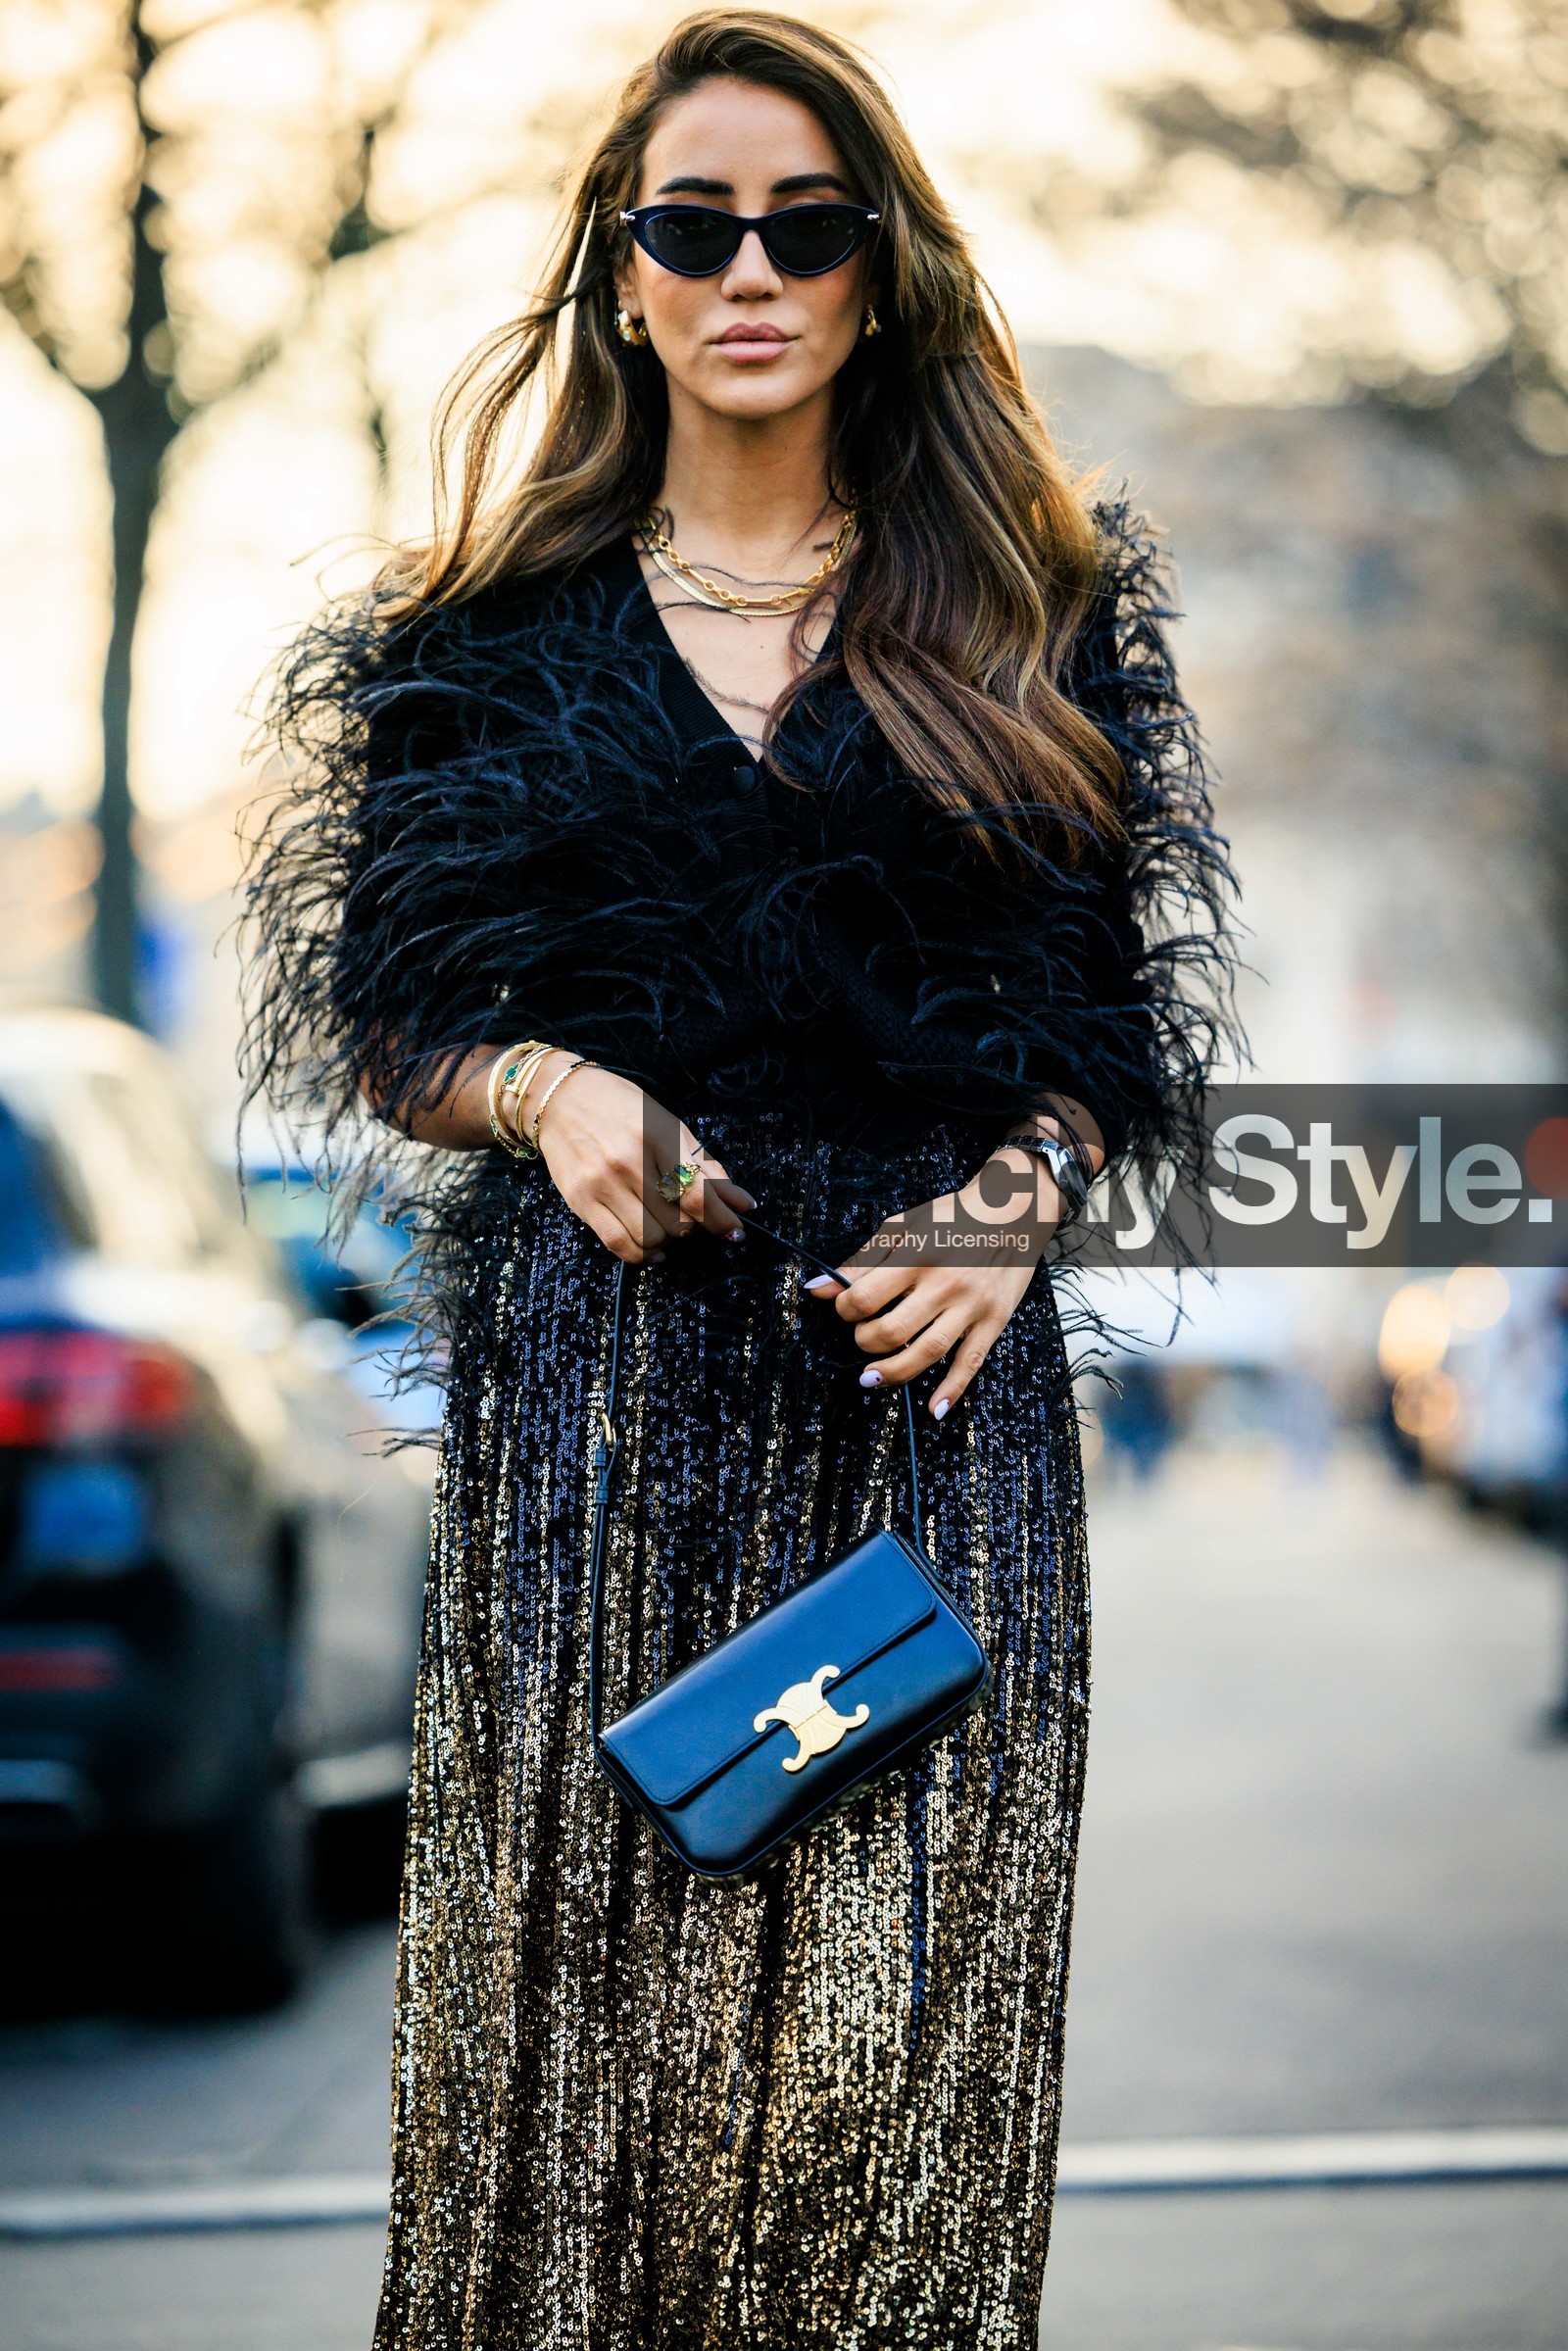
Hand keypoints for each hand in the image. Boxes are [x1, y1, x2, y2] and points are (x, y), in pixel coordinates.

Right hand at [522, 1053, 753, 1264]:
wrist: (560, 1100)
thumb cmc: (621, 1109)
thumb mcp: (668, 1125)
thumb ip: (705, 1165)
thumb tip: (741, 1201)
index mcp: (657, 1137)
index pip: (698, 1194)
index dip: (722, 1220)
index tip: (736, 1232)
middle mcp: (629, 1162)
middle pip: (678, 1221)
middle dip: (694, 1225)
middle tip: (689, 1214)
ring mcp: (602, 1184)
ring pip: (651, 1237)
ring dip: (668, 1239)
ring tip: (666, 1224)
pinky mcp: (581, 1201)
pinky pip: (618, 1244)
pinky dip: (642, 1254)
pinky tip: (652, 1248)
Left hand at [803, 1150, 1064, 1417]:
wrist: (1012, 1211)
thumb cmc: (951, 1217)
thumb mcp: (902, 1227)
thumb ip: (861, 1260)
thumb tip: (817, 1288)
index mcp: (916, 1255)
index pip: (866, 1298)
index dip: (845, 1309)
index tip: (846, 1309)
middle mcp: (945, 1283)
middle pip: (892, 1330)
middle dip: (865, 1340)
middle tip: (863, 1336)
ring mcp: (972, 1305)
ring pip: (928, 1351)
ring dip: (894, 1372)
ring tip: (871, 1377)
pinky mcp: (994, 1321)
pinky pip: (971, 1362)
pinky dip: (952, 1389)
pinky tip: (933, 1409)